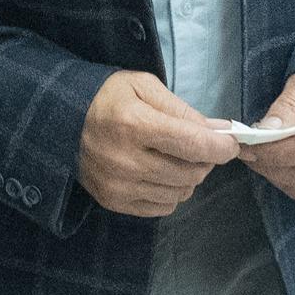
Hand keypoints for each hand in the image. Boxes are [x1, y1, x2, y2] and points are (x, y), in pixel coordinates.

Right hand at [78, 71, 237, 216]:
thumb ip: (184, 110)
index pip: (193, 144)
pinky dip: (170, 192)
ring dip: (188, 177)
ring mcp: (119, 186)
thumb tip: (221, 131)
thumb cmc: (107, 97)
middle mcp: (126, 160)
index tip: (232, 143)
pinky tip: (159, 174)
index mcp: (135, 124)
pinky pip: (163, 207)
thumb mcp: (144, 87)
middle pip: (191, 172)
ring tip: (175, 158)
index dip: (221, 147)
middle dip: (205, 159)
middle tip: (198, 145)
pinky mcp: (114, 202)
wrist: (62, 121)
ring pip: (180, 192)